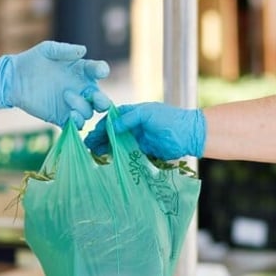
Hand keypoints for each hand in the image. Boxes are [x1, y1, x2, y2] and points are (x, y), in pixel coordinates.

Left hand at [0, 41, 110, 127]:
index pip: (98, 70)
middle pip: (101, 99)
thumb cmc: (31, 60)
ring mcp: (72, 104)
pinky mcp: (61, 117)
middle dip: (102, 100)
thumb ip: (64, 50)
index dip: (102, 71)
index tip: (99, 71)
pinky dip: (78, 123)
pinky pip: (76, 125)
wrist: (13, 79)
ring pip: (89, 112)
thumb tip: (83, 50)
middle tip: (95, 97)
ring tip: (66, 96)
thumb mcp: (47, 50)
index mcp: (81, 71)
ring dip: (83, 107)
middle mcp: (81, 89)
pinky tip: (71, 116)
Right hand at [84, 102, 205, 159]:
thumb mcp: (147, 113)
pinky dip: (117, 158)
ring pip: (117, 145)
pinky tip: (108, 162)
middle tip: (87, 148)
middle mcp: (132, 127)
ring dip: (105, 150)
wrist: (188, 135)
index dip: (99, 127)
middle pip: (111, 133)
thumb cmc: (169, 119)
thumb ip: (128, 118)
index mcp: (132, 114)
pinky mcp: (143, 152)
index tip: (89, 135)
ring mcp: (137, 140)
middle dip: (99, 140)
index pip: (111, 120)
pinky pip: (127, 155)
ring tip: (93, 156)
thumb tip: (111, 126)